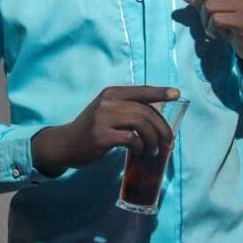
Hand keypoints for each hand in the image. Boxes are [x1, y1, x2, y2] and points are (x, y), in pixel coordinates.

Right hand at [31, 85, 178, 175]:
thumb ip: (127, 108)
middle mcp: (108, 102)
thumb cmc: (92, 128)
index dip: (160, 92)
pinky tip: (140, 151)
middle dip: (162, 128)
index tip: (176, 94)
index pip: (141, 90)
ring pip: (141, 124)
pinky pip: (130, 139)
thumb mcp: (107, 111)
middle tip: (168, 141)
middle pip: (145, 111)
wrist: (65, 143)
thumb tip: (157, 116)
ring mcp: (103, 118)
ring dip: (153, 139)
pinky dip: (140, 146)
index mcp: (112, 93)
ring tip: (153, 150)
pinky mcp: (101, 136)